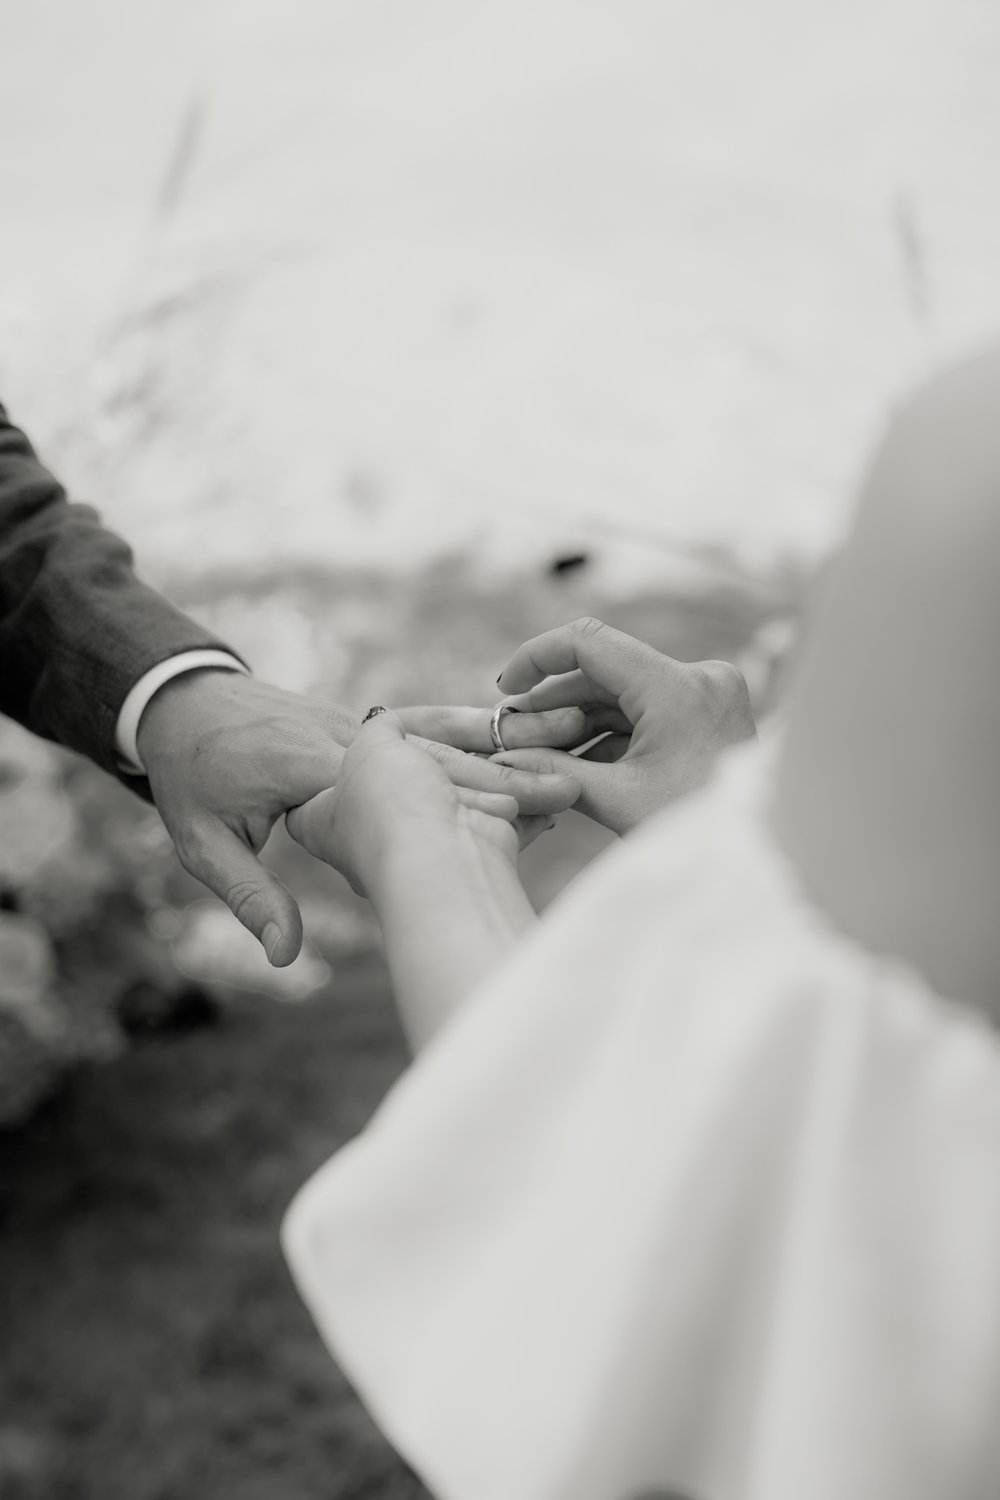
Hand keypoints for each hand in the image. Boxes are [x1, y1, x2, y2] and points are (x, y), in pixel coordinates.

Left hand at [137, 670, 579, 966]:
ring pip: (442, 732)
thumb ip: (251, 895)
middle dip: (502, 771)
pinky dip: (478, 736)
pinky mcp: (365, 721)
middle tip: (568, 787)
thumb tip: (287, 958)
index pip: (396, 785)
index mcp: (309, 765)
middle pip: (435, 754)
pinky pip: (428, 725)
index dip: (461, 799)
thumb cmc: (192, 779)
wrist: (181, 702)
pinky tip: (528, 750)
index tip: (518, 820)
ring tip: (569, 757)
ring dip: (503, 747)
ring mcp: (358, 722)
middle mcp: (343, 735)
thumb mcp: (205, 841)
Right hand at [489, 617, 755, 833]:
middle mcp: (699, 677)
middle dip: (555, 699)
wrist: (757, 853)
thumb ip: (553, 767)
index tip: (507, 686)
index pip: (589, 642)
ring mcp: (708, 692)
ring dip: (580, 718)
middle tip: (513, 728)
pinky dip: (611, 731)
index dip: (537, 657)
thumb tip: (504, 750)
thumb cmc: (691, 829)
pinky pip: (646, 708)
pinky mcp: (709, 712)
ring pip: (624, 692)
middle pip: (605, 670)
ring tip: (538, 749)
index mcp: (677, 689)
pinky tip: (577, 760)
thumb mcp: (614, 799)